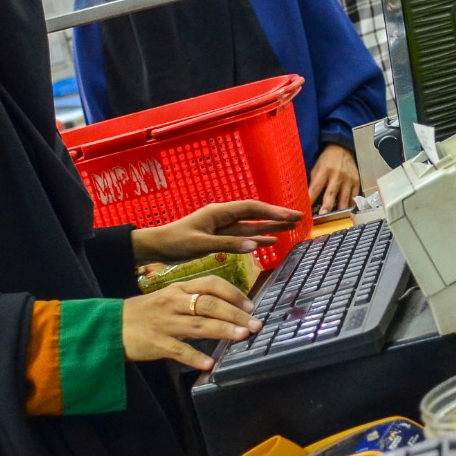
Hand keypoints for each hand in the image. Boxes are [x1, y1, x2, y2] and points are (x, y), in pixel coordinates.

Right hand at [122, 276, 262, 371]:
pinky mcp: (155, 343)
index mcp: (179, 290)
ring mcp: (164, 323)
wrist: (110, 327)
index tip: (250, 305)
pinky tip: (210, 363)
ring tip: (242, 336)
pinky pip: (179, 350)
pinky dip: (196, 357)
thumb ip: (194, 301)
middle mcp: (174, 303)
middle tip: (255, 324)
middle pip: (209, 304)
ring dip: (223, 330)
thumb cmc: (145, 313)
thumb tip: (228, 308)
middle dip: (235, 314)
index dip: (233, 293)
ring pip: (198, 325)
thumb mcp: (169, 299)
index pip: (210, 284)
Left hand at [131, 201, 303, 264]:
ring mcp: (222, 227)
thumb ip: (228, 244)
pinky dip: (257, 238)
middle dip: (277, 215)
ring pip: (252, 225)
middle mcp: (223, 217)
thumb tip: (254, 244)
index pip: (252, 208)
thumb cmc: (175, 242)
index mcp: (219, 212)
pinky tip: (270, 241)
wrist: (156, 247)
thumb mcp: (201, 244)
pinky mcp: (219, 238)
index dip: (272, 211)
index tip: (290, 215)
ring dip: (270, 226)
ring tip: (291, 227)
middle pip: (256, 214)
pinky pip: (243, 236)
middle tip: (299, 217)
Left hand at [307, 144, 359, 214]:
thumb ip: (313, 181)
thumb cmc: (326, 159)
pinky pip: (354, 197)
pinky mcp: (356, 182)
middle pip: (331, 194)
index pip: (315, 188)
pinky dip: (350, 205)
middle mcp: (337, 175)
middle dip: (327, 206)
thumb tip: (306, 197)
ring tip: (335, 219)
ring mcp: (348, 179)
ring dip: (339, 210)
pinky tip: (346, 212)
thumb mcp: (316, 167)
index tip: (306, 209)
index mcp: (324, 170)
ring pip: (344, 199)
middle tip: (323, 216)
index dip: (311, 199)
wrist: (342, 148)